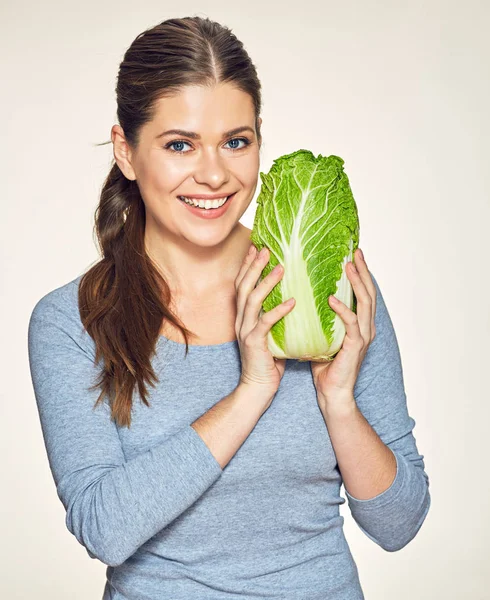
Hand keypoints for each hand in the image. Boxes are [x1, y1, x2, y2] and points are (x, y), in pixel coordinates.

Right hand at [234, 244, 295, 401]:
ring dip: (266, 282)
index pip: (242, 285)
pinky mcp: (254, 343)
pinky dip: (278, 310)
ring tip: (281, 268)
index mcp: (244, 317)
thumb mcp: (271, 333)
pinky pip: (266, 323)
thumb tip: (292, 296)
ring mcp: (246, 331)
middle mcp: (241, 320)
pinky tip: (292, 302)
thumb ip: (275, 315)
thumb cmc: (268, 361)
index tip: (257, 247)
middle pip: (243, 286)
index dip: (248, 265)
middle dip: (254, 266)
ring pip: (252, 300)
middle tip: (267, 248)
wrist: (257, 388)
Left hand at [310, 248, 376, 406]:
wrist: (331, 393)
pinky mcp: (354, 347)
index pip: (362, 292)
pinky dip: (343, 310)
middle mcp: (365, 327)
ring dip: (357, 283)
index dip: (360, 272)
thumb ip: (318, 317)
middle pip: (369, 292)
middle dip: (362, 270)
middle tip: (355, 251)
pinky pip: (351, 324)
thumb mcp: (321, 334)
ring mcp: (362, 337)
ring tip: (348, 266)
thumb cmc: (324, 366)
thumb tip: (299, 296)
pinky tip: (332, 299)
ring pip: (365, 303)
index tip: (352, 253)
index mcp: (359, 323)